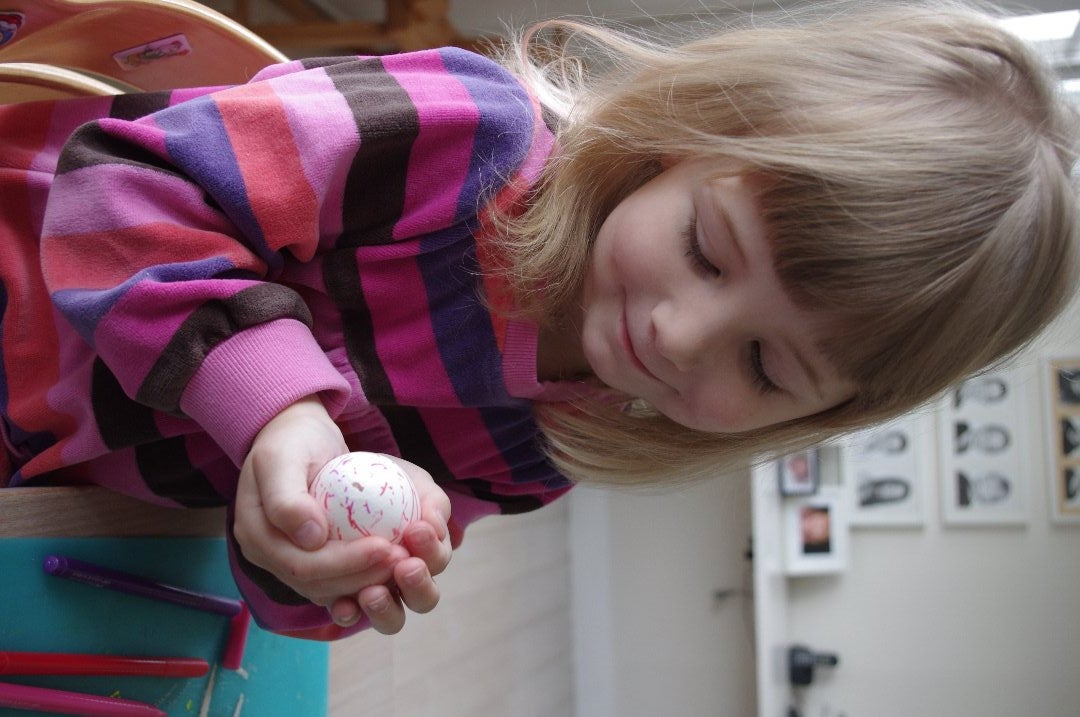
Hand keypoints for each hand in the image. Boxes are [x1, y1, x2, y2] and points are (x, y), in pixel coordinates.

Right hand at [232, 396, 451, 633]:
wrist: (297, 437)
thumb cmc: (290, 442)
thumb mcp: (281, 458)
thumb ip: (287, 499)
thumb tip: (311, 539)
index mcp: (256, 537)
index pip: (301, 566)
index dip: (344, 563)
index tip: (384, 546)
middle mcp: (271, 558)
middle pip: (317, 584)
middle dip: (362, 576)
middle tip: (402, 558)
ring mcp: (291, 562)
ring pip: (330, 590)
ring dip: (368, 581)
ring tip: (403, 562)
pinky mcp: (314, 559)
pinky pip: (340, 579)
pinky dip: (366, 575)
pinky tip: (394, 564)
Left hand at [332, 459, 452, 633]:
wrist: (329, 469)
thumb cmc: (377, 473)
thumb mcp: (409, 476)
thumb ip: (432, 500)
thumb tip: (433, 525)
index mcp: (427, 551)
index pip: (437, 561)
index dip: (432, 552)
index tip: (416, 529)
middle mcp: (404, 577)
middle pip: (424, 599)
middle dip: (420, 587)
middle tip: (406, 566)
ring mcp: (375, 591)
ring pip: (390, 618)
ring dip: (386, 609)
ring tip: (372, 593)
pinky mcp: (339, 596)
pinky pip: (348, 613)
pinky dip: (349, 612)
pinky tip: (342, 603)